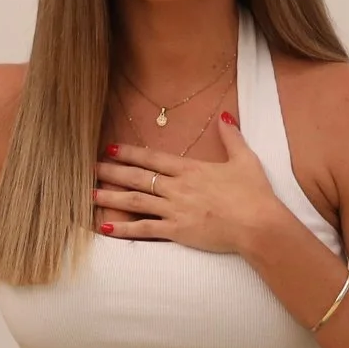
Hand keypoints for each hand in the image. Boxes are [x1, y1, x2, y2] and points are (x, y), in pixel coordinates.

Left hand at [95, 113, 284, 255]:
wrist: (259, 224)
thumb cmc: (254, 194)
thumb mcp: (245, 160)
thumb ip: (232, 137)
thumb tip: (225, 116)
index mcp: (191, 169)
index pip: (153, 158)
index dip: (130, 153)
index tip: (111, 149)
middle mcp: (178, 187)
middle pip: (138, 177)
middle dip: (112, 172)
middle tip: (90, 169)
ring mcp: (175, 210)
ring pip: (135, 202)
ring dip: (111, 197)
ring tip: (90, 195)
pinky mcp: (177, 232)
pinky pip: (145, 230)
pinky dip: (124, 229)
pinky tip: (106, 228)